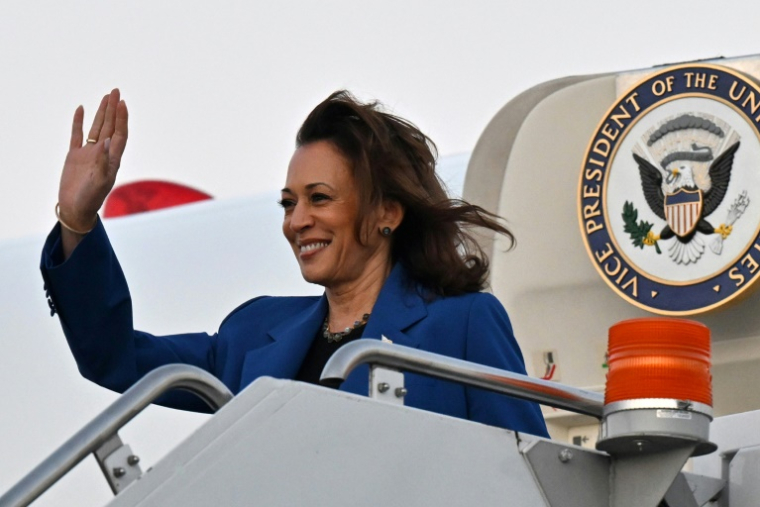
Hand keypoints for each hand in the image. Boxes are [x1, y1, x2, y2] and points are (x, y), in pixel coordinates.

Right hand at [58, 88, 128, 232]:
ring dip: (101, 112)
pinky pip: (78, 135)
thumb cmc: (91, 199)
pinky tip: (81, 109)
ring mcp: (89, 153)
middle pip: (110, 126)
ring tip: (106, 96)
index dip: (122, 119)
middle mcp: (103, 153)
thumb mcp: (100, 182)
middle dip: (114, 109)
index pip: (120, 134)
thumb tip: (106, 141)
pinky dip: (79, 122)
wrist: (76, 210)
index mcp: (113, 159)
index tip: (122, 103)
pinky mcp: (75, 156)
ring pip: (97, 128)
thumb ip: (103, 162)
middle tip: (116, 91)